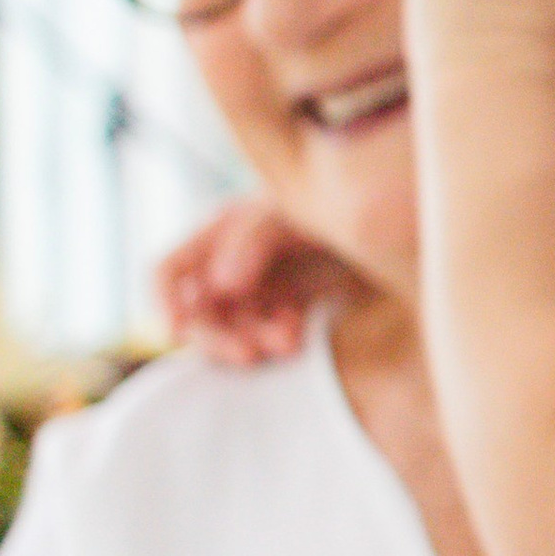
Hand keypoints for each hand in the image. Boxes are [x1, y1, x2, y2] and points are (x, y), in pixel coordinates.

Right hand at [156, 198, 357, 364]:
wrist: (391, 215)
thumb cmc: (333, 200)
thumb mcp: (292, 209)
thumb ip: (254, 239)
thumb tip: (219, 285)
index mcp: (219, 234)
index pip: (168, 273)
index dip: (163, 303)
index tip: (176, 336)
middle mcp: (230, 264)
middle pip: (197, 315)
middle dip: (218, 338)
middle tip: (250, 355)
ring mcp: (258, 289)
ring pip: (232, 332)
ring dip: (251, 343)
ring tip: (288, 342)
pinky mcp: (288, 308)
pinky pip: (265, 337)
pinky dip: (275, 342)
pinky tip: (298, 335)